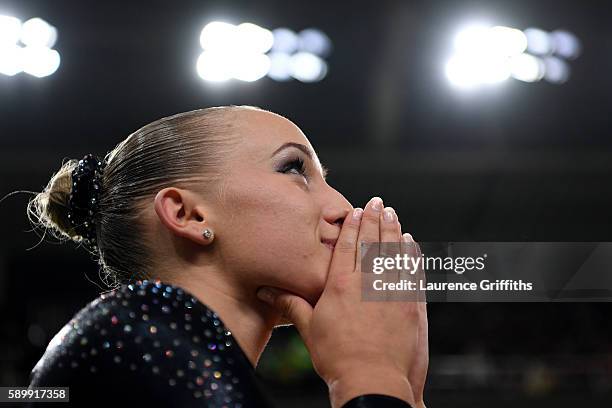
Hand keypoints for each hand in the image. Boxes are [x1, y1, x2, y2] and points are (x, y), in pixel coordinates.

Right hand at [256, 197, 427, 406]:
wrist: (373, 381)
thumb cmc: (338, 358)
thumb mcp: (308, 329)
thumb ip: (290, 304)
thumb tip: (265, 291)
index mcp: (340, 285)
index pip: (348, 246)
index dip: (353, 225)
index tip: (356, 211)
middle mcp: (367, 281)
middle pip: (372, 242)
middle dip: (374, 219)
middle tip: (378, 202)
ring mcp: (392, 290)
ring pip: (394, 251)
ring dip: (393, 230)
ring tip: (393, 214)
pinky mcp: (410, 303)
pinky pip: (412, 270)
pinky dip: (411, 254)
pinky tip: (411, 243)